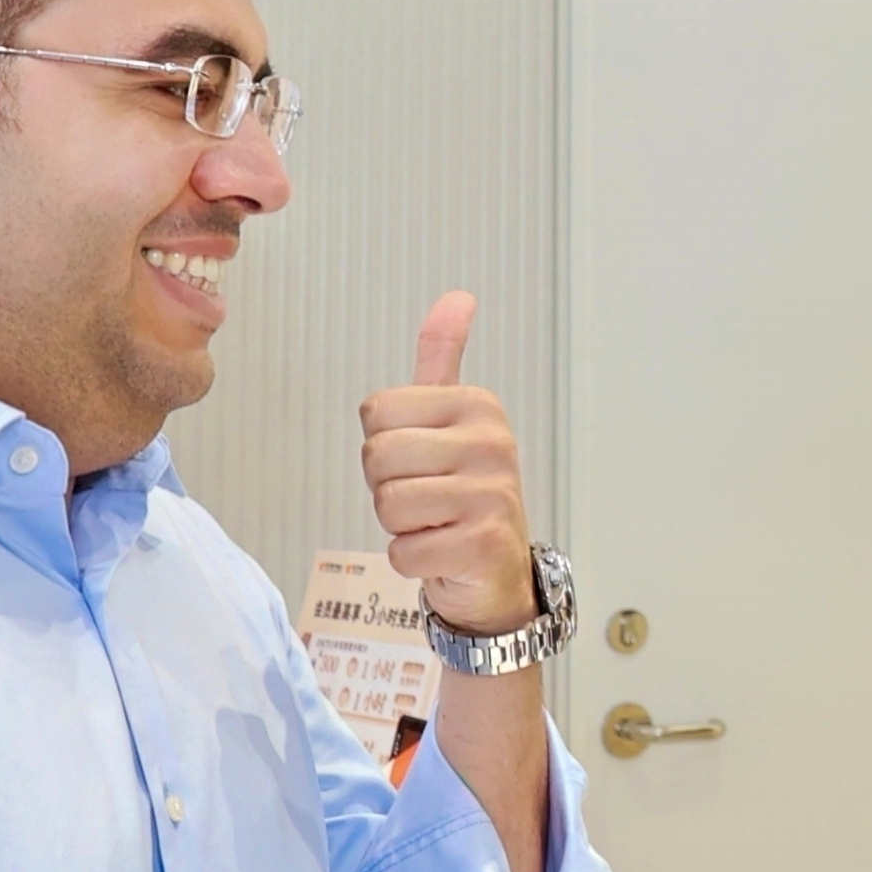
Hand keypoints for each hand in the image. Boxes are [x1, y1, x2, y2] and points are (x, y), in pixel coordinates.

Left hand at [361, 291, 537, 638]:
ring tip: (434, 523)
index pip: (376, 412)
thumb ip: (443, 359)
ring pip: (388, 504)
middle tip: (424, 498)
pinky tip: (442, 552)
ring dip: (399, 525)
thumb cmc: (462, 494)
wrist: (495, 574)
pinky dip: (411, 559)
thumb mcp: (453, 420)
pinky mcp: (482, 543)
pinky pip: (403, 549)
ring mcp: (491, 494)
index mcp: (477, 405)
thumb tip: (457, 296)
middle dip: (386, 487)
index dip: (383, 445)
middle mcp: (492, 442)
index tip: (420, 462)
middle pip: (377, 456)